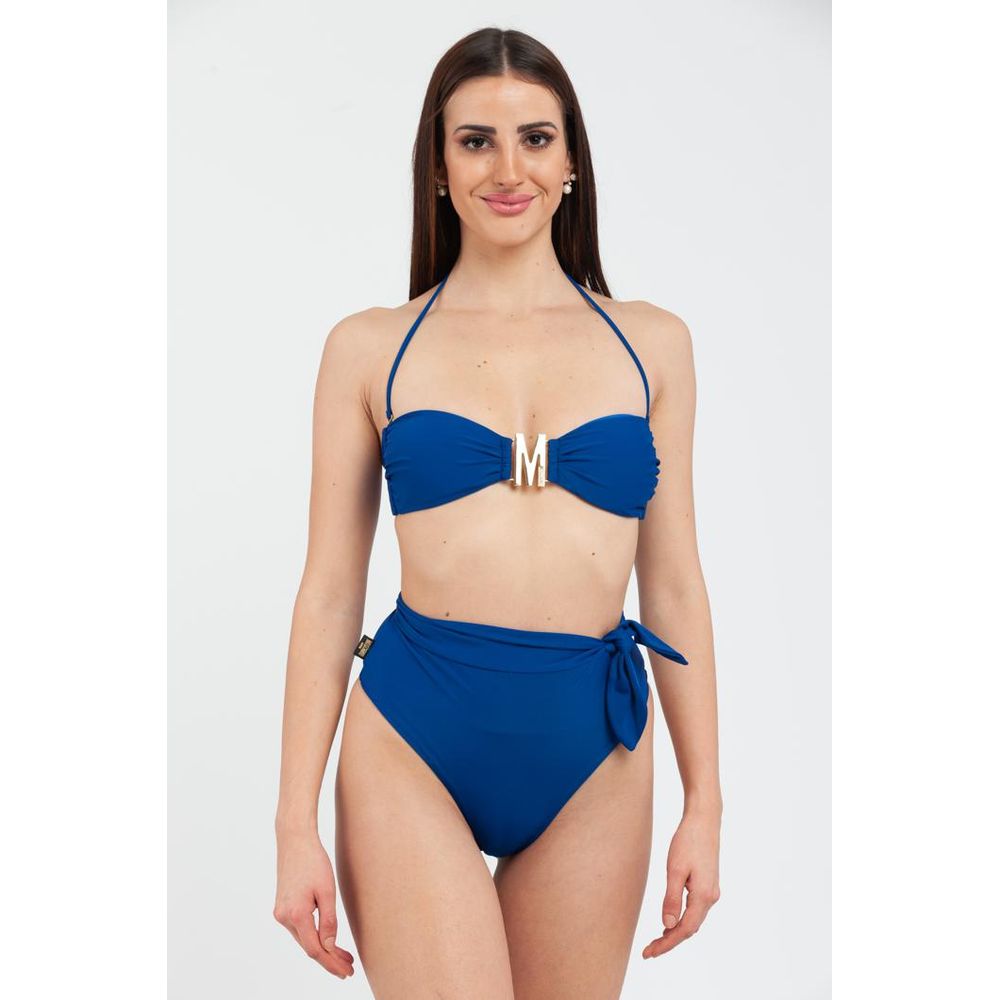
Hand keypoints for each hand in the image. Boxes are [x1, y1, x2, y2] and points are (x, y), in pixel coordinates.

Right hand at [273, 827, 354, 978]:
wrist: (294, 840)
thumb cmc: (314, 861)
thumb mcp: (327, 891)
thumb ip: (328, 921)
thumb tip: (330, 946)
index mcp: (296, 915)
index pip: (315, 950)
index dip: (331, 963)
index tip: (346, 972)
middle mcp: (284, 918)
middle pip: (309, 947)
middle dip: (329, 959)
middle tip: (349, 967)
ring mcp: (281, 913)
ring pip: (304, 939)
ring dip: (322, 948)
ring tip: (343, 955)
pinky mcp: (282, 907)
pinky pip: (299, 929)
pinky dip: (313, 936)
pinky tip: (326, 939)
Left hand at [642, 809, 720, 958]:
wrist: (704, 819)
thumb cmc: (688, 841)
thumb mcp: (675, 869)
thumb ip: (672, 898)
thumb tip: (668, 925)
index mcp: (703, 896)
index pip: (684, 930)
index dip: (666, 944)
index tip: (649, 953)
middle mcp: (711, 898)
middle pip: (690, 928)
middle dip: (669, 941)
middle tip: (648, 950)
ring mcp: (711, 891)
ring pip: (693, 920)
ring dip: (676, 931)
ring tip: (656, 940)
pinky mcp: (708, 884)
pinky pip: (695, 910)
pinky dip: (682, 919)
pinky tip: (670, 920)